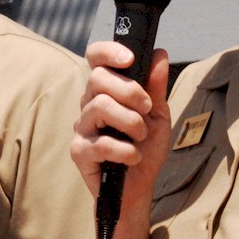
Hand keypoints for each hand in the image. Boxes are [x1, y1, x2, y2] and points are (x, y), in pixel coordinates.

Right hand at [70, 41, 171, 200]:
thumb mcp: (158, 114)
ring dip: (130, 122)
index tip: (129, 58)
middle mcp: (89, 104)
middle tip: (146, 108)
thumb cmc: (145, 148)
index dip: (108, 51)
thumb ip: (156, 86)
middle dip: (130, 91)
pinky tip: (134, 157)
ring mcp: (82, 127)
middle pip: (98, 79)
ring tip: (141, 136)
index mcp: (106, 90)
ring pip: (100, 107)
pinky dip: (125, 150)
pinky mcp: (79, 152)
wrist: (139, 187)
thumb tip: (159, 54)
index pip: (95, 58)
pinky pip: (100, 143)